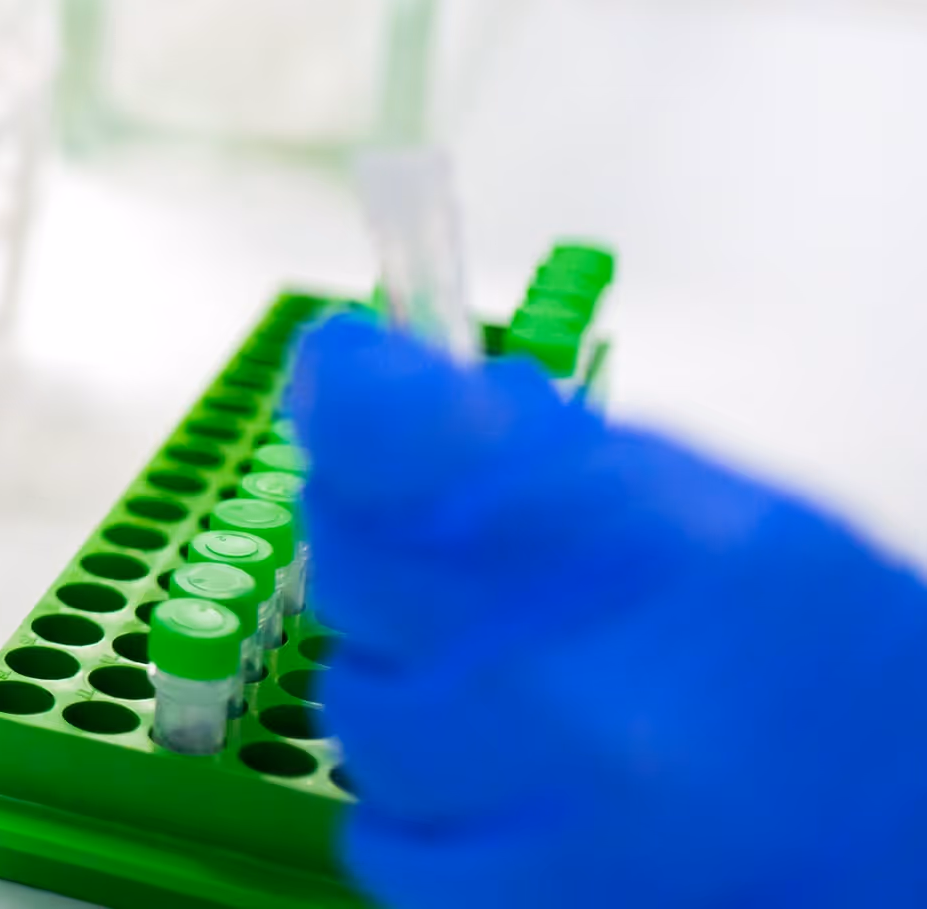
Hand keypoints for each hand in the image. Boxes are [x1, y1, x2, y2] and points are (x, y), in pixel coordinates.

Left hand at [290, 315, 926, 907]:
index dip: (354, 389)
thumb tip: (376, 383)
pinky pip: (387, 844)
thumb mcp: (717, 512)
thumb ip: (543, 454)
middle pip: (356, 566)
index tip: (350, 374)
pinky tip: (491, 783)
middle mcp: (574, 684)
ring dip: (400, 684)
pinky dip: (418, 808)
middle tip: (454, 560)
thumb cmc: (825, 659)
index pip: (396, 432)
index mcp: (637, 547)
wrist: (922, 841)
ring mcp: (548, 815)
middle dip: (388, 546)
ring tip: (498, 689)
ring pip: (359, 709)